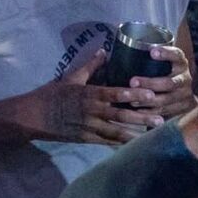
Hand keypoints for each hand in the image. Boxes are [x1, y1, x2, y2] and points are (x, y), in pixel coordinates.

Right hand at [20, 50, 164, 144]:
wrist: (35, 116)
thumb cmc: (53, 94)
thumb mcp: (70, 77)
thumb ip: (89, 66)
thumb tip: (103, 51)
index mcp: (88, 94)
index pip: (114, 94)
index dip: (133, 95)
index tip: (150, 95)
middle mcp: (91, 112)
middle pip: (120, 115)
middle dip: (141, 117)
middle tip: (161, 119)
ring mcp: (89, 128)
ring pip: (117, 132)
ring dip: (136, 133)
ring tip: (154, 135)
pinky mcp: (87, 140)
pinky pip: (107, 143)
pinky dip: (122, 144)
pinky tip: (136, 147)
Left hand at [127, 44, 193, 119]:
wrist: (184, 94)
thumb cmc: (164, 72)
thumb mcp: (162, 62)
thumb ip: (146, 58)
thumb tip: (106, 53)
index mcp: (180, 62)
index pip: (176, 55)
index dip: (166, 54)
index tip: (151, 52)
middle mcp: (185, 78)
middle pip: (170, 82)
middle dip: (150, 83)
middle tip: (133, 82)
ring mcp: (184, 95)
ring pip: (167, 99)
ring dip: (148, 101)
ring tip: (132, 100)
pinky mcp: (181, 109)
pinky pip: (166, 112)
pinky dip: (151, 112)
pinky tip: (138, 112)